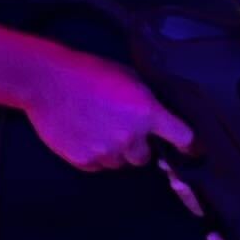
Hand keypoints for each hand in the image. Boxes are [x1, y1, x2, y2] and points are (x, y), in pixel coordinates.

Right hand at [22, 47, 193, 175]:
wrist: (47, 82)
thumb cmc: (89, 73)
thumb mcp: (130, 78)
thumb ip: (149, 101)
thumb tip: (161, 117)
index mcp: (147, 112)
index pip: (183, 138)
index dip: (189, 146)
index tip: (192, 151)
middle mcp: (130, 136)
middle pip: (146, 157)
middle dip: (138, 146)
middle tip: (121, 128)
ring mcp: (106, 151)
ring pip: (121, 163)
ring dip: (116, 151)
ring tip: (98, 127)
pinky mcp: (84, 160)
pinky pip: (98, 166)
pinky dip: (95, 155)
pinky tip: (85, 134)